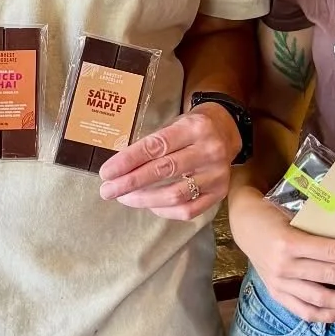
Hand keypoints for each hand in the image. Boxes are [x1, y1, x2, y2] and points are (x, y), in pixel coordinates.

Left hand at [96, 101, 239, 220]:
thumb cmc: (192, 128)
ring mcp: (217, 174)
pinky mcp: (220, 192)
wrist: (227, 131)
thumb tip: (118, 169)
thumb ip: (151, 144)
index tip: (107, 172)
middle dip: (130, 183)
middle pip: (163, 171)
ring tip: (124, 198)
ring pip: (174, 194)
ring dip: (144, 199)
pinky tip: (149, 205)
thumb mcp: (174, 125)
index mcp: (194, 127)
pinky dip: (164, 210)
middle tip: (108, 190)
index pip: (155, 147)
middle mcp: (209, 150)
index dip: (128, 161)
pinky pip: (188, 210)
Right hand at [227, 184, 334, 322]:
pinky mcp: (278, 295)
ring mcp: (279, 283)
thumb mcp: (297, 215)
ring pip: (321, 299)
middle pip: (331, 276)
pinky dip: (329, 315)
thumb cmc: (276, 214)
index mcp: (289, 242)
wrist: (244, 224)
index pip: (332, 252)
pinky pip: (306, 312)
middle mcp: (284, 266)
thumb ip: (322, 228)